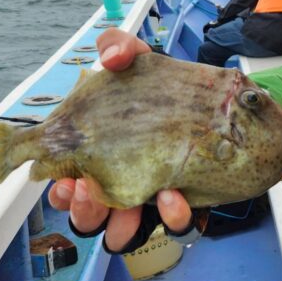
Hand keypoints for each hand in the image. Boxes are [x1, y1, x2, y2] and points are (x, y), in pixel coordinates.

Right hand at [46, 29, 193, 251]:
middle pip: (89, 217)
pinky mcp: (187, 204)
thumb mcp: (139, 59)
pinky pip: (178, 226)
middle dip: (83, 211)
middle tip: (86, 190)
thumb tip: (110, 57)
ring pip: (125, 232)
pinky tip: (173, 196)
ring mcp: (152, 198)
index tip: (65, 181)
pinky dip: (173, 218)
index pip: (67, 186)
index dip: (62, 192)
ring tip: (132, 204)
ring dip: (122, 226)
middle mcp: (121, 182)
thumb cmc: (165, 86)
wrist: (220, 100)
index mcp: (98, 156)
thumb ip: (118, 47)